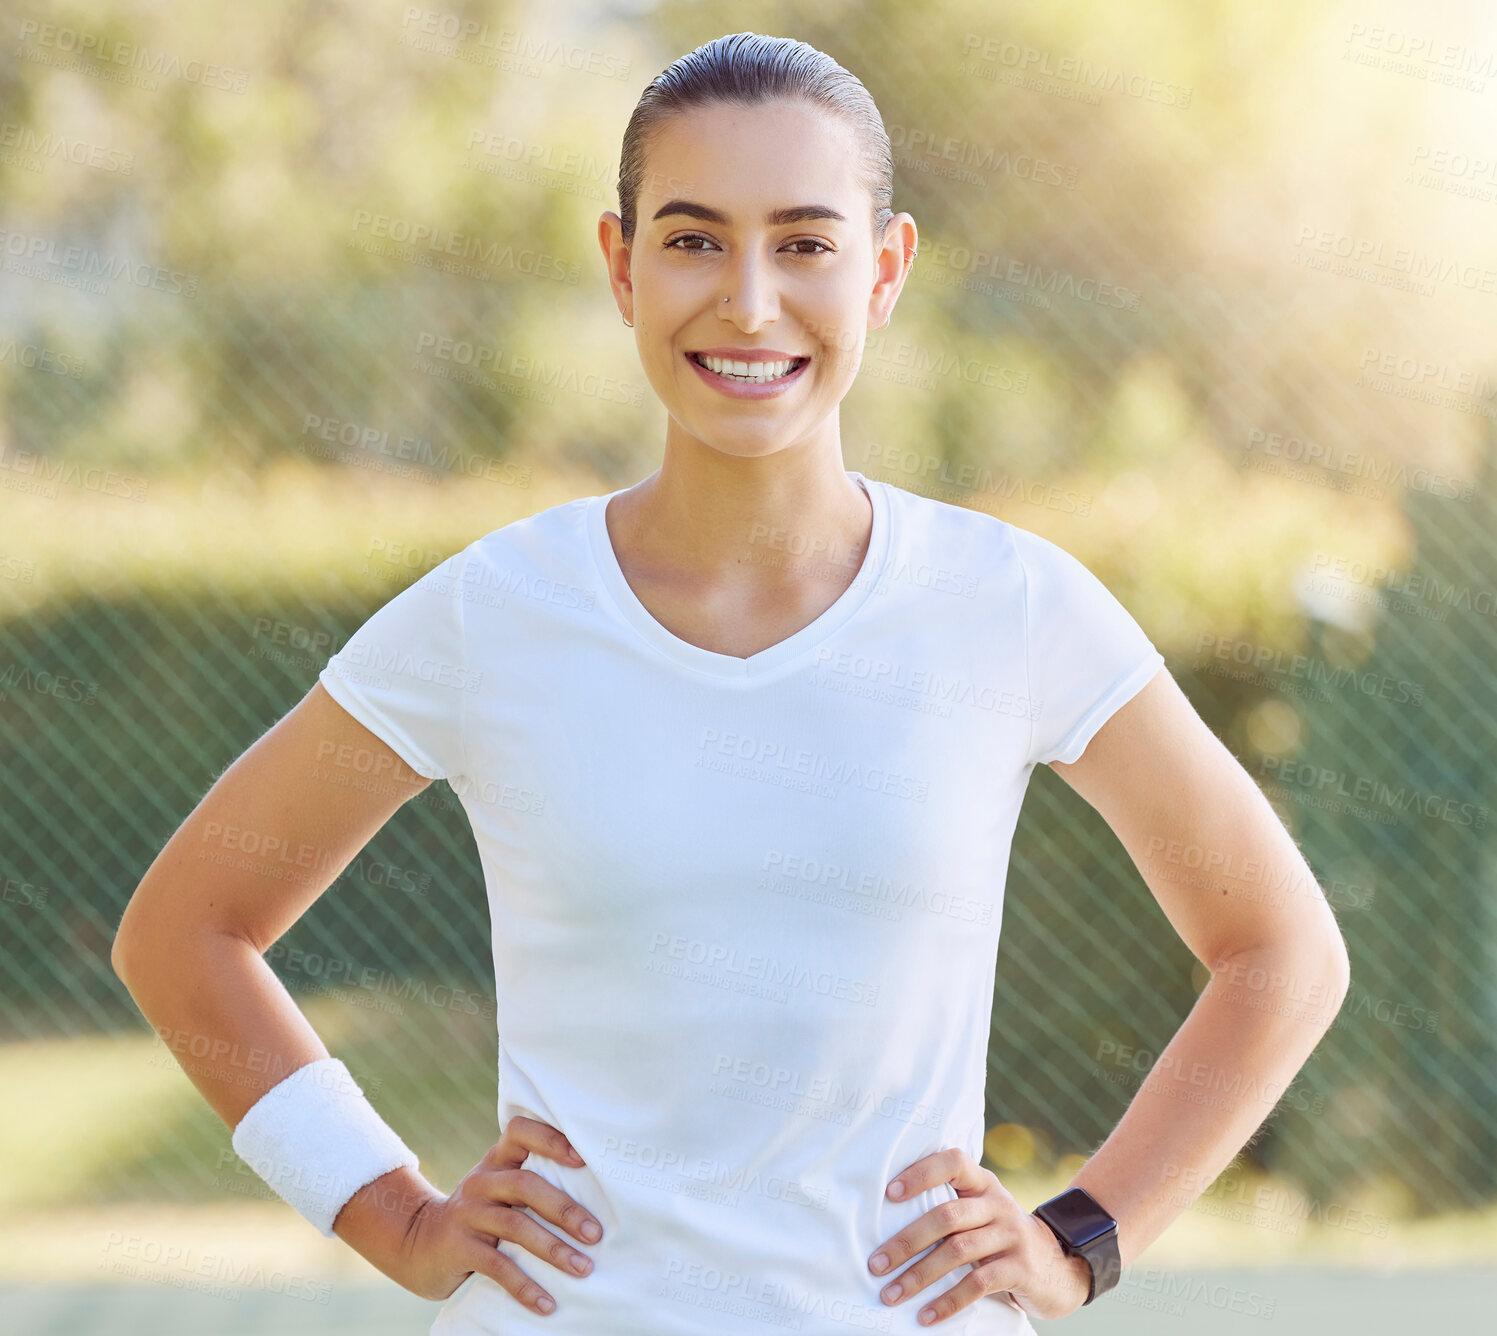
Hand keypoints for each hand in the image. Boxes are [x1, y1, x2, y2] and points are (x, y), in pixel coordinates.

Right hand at [400, 1115, 603, 1312]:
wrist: (418, 1244)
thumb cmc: (479, 1215)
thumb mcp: (499, 1190)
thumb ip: (533, 1182)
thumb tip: (597, 1198)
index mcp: (496, 1160)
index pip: (520, 1132)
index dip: (551, 1140)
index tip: (583, 1158)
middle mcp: (481, 1181)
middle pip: (526, 1185)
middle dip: (565, 1209)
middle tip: (596, 1234)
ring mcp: (468, 1213)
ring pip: (516, 1226)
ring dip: (553, 1249)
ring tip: (583, 1268)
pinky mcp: (459, 1247)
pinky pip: (497, 1266)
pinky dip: (525, 1286)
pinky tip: (546, 1304)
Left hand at [867, 1148, 1092, 1324]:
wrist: (1058, 1266)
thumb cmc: (1000, 1236)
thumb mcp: (982, 1211)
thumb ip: (950, 1206)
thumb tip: (886, 1221)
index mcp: (982, 1183)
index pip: (952, 1162)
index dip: (921, 1173)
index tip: (889, 1194)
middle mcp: (998, 1203)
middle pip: (946, 1216)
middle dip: (906, 1241)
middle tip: (876, 1263)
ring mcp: (1011, 1235)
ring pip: (957, 1252)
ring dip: (919, 1276)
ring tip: (891, 1294)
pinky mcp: (1020, 1268)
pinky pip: (978, 1285)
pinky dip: (948, 1302)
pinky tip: (926, 1316)